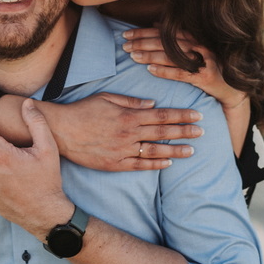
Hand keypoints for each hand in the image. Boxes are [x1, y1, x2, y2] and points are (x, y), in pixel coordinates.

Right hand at [41, 93, 201, 171]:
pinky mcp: (115, 163)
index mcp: (129, 115)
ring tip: (192, 150)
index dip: (182, 116)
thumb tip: (152, 104)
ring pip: (155, 151)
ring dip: (175, 150)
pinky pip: (140, 165)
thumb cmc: (83, 110)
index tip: (197, 116)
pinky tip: (169, 163)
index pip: (162, 115)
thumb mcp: (107, 98)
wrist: (62, 131)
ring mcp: (123, 150)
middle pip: (163, 132)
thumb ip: (131, 101)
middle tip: (202, 131)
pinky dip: (156, 165)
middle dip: (185, 131)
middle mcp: (129, 133)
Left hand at [123, 28, 248, 111]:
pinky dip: (164, 71)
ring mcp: (202, 61)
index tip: (126, 34)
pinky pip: (181, 73)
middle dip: (142, 42)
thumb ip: (175, 37)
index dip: (144, 32)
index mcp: (193, 38)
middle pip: (165, 42)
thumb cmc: (209, 66)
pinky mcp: (204, 77)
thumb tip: (154, 24)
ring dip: (150, 55)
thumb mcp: (193, 49)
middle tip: (124, 45)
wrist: (232, 87)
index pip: (164, 32)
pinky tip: (150, 70)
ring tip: (133, 56)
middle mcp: (198, 46)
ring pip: (171, 56)